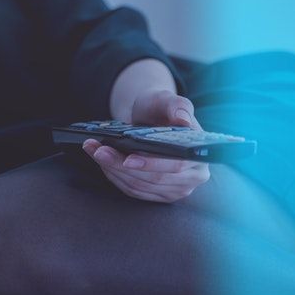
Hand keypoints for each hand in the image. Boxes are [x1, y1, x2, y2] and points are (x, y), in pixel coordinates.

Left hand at [82, 90, 210, 202]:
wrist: (151, 119)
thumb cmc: (160, 109)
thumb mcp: (167, 100)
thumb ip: (177, 106)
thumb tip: (183, 120)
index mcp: (200, 155)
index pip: (176, 166)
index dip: (150, 164)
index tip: (126, 159)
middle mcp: (193, 177)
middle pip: (152, 179)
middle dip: (121, 165)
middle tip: (99, 150)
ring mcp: (175, 189)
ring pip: (138, 186)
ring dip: (112, 169)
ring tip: (94, 151)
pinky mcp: (157, 194)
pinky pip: (132, 190)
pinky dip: (113, 175)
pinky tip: (101, 160)